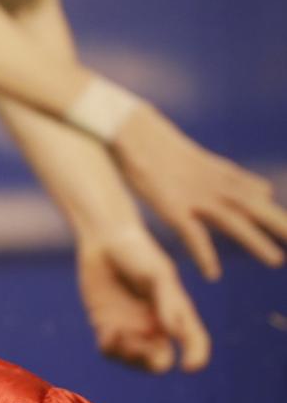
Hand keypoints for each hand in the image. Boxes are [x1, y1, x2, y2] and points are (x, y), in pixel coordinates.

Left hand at [76, 223, 210, 372]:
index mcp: (176, 311)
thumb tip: (176, 334)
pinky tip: (106, 331)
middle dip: (150, 363)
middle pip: (160, 361)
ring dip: (127, 357)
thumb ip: (168, 301)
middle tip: (138, 348)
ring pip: (134, 360)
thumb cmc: (138, 252)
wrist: (104, 240)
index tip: (188, 367)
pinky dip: (110, 348)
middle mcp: (155, 324)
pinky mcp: (107, 325)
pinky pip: (111, 351)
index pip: (194, 342)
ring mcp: (131, 327)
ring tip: (117, 335)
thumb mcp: (157, 274)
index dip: (196, 358)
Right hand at [112, 104, 286, 278]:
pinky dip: (203, 254)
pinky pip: (192, 234)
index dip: (276, 212)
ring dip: (255, 241)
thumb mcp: (204, 160)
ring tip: (275, 261)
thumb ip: (235, 179)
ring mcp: (193, 195)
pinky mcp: (171, 206)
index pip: (257, 194)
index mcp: (221, 174)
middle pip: (254, 207)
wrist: (131, 128)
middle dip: (279, 223)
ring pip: (232, 220)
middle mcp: (213, 184)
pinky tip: (213, 274)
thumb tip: (266, 191)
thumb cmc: (159, 145)